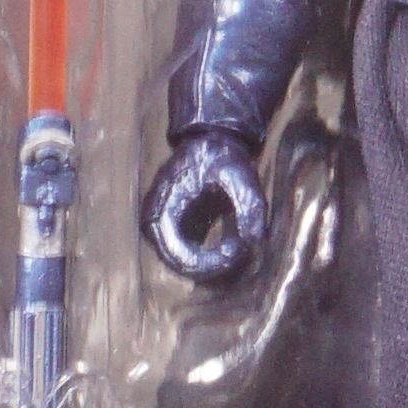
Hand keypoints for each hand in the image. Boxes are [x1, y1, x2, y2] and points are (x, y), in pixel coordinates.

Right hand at [142, 129, 268, 283]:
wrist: (208, 139)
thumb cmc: (220, 155)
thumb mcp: (240, 175)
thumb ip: (250, 206)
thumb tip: (254, 241)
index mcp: (162, 210)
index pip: (180, 257)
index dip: (211, 264)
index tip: (239, 250)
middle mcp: (153, 224)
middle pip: (179, 266)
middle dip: (212, 268)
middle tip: (241, 253)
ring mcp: (159, 228)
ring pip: (181, 264)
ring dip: (210, 266)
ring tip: (238, 250)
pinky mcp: (170, 229)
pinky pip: (185, 254)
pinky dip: (207, 258)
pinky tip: (231, 249)